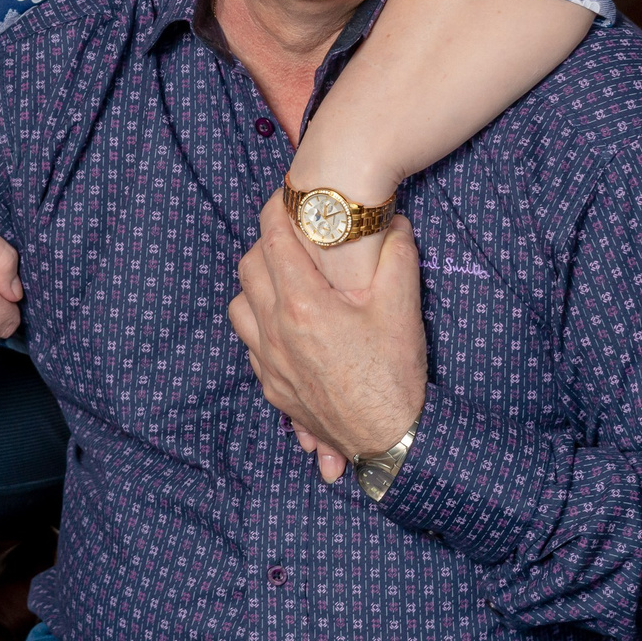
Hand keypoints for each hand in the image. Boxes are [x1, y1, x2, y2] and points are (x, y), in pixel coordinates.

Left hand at [228, 207, 427, 484]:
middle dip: (266, 245)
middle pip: (248, 269)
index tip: (287, 198)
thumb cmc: (395, 375)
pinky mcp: (272, 388)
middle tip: (293, 237)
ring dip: (256, 288)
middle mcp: (275, 332)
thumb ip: (397, 256)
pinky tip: (289, 327)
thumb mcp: (402, 309)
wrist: (391, 442)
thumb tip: (393, 223)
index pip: (273, 240)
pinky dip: (261, 326)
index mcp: (302, 306)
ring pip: (239, 307)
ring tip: (286, 282)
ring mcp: (269, 363)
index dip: (278, 210)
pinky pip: (250, 345)